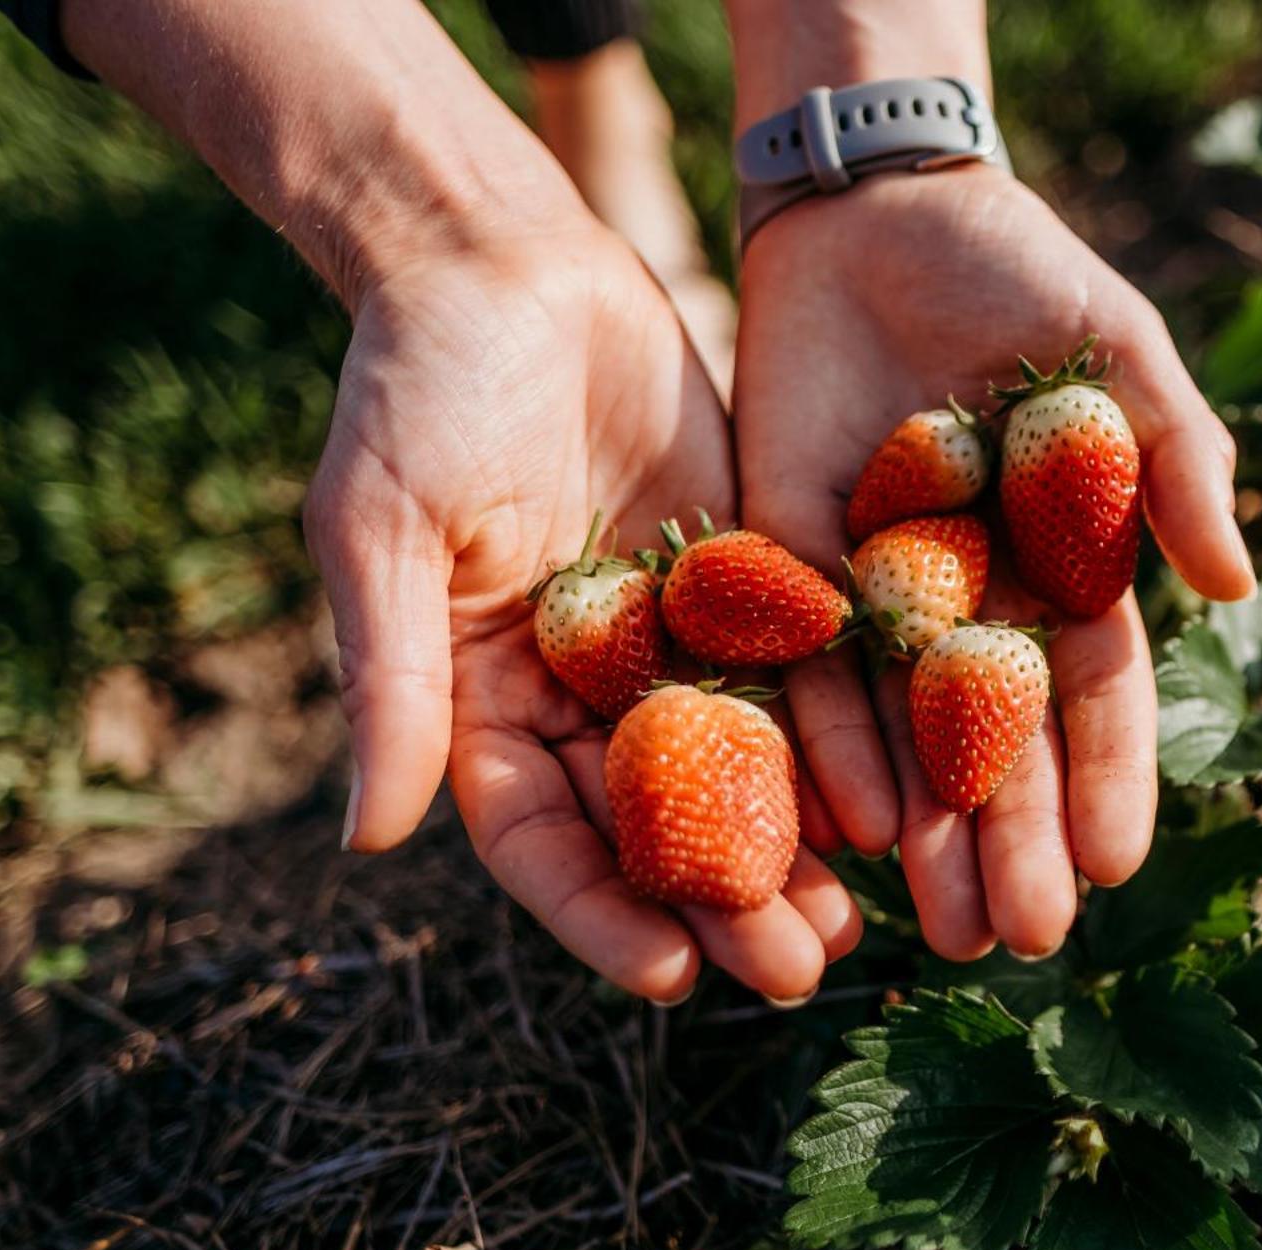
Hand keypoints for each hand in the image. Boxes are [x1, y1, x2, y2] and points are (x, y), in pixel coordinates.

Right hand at [307, 227, 859, 1002]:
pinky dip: (836, 734)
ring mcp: (664, 638)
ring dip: (793, 845)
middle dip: (722, 901)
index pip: (541, 839)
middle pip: (654, 824)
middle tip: (797, 969)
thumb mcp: (383, 525)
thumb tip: (368, 836)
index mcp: (482, 697)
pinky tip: (893, 792)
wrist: (506, 261)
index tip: (671, 976)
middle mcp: (576, 689)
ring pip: (738, 767)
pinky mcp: (739, 578)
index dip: (601, 913)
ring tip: (857, 918)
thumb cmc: (416, 386)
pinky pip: (793, 670)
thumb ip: (388, 674)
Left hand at [734, 168, 1254, 961]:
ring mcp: (875, 590)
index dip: (1108, 780)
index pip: (1092, 696)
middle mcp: (970, 601)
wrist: (878, 208)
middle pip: (996, 741)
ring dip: (924, 829)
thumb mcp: (1122, 353)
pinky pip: (803, 665)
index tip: (1116, 867)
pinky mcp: (781, 559)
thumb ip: (1176, 461)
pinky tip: (846, 822)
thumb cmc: (1025, 274)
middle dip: (1012, 839)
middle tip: (1017, 941)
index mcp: (1059, 567)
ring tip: (938, 927)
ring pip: (902, 732)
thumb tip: (1237, 586)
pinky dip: (826, 738)